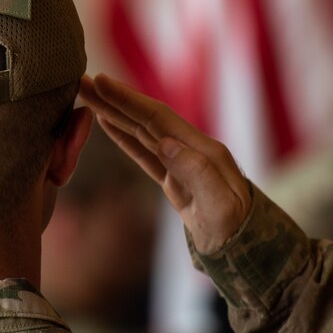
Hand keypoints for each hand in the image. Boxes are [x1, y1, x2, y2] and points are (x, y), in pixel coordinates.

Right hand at [79, 73, 252, 255]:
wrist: (251, 253)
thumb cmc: (236, 233)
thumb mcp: (221, 207)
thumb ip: (196, 172)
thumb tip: (164, 142)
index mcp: (203, 151)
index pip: (158, 118)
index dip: (128, 100)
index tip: (101, 82)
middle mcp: (192, 150)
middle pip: (146, 118)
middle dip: (114, 99)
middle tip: (81, 80)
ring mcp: (183, 164)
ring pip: (142, 131)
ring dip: (114, 112)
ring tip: (87, 95)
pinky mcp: (176, 179)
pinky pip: (145, 151)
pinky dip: (124, 135)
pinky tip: (108, 123)